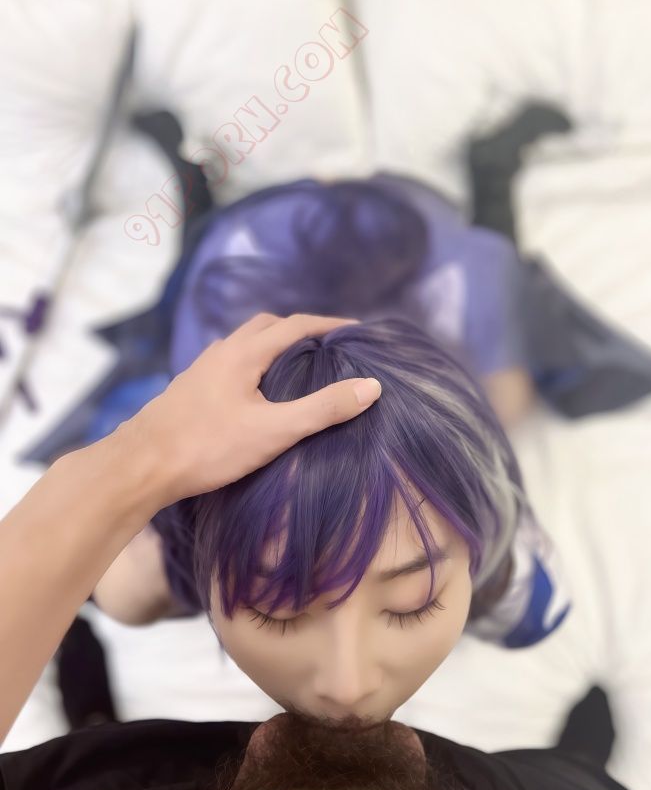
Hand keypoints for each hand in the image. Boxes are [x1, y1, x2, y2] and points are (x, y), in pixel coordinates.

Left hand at [120, 312, 380, 507]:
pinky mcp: (190, 387)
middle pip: (267, 325)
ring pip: (244, 342)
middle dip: (300, 329)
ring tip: (297, 364)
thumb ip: (323, 409)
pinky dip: (254, 361)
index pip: (296, 325)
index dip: (329, 324)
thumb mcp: (274, 431)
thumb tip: (371, 387)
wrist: (140, 466)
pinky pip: (230, 361)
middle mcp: (222, 351)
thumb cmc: (208, 447)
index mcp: (244, 353)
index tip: (357, 330)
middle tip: (327, 345)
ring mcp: (202, 368)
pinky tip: (256, 390)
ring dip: (273, 344)